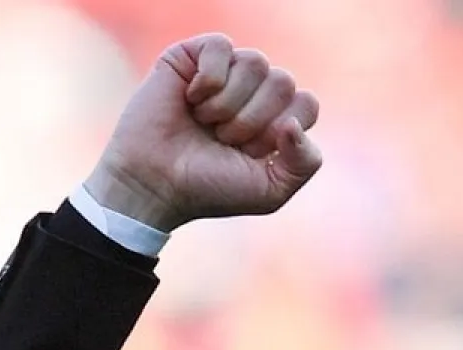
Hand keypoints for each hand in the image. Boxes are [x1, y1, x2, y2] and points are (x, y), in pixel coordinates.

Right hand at [84, 33, 323, 229]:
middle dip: (253, 120)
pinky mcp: (192, 56)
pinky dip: (209, 79)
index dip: (280, 131)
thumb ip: (305, 163)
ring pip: (256, 62)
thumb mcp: (271, 191)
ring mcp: (226, 72)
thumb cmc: (211, 188)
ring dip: (229, 104)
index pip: (307, 104)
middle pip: (284, 82)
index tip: (251, 153)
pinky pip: (222, 46)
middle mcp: (255, 91)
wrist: (156, 184)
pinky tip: (191, 99)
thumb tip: (294, 123)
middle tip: (224, 140)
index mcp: (278, 118)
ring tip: (206, 123)